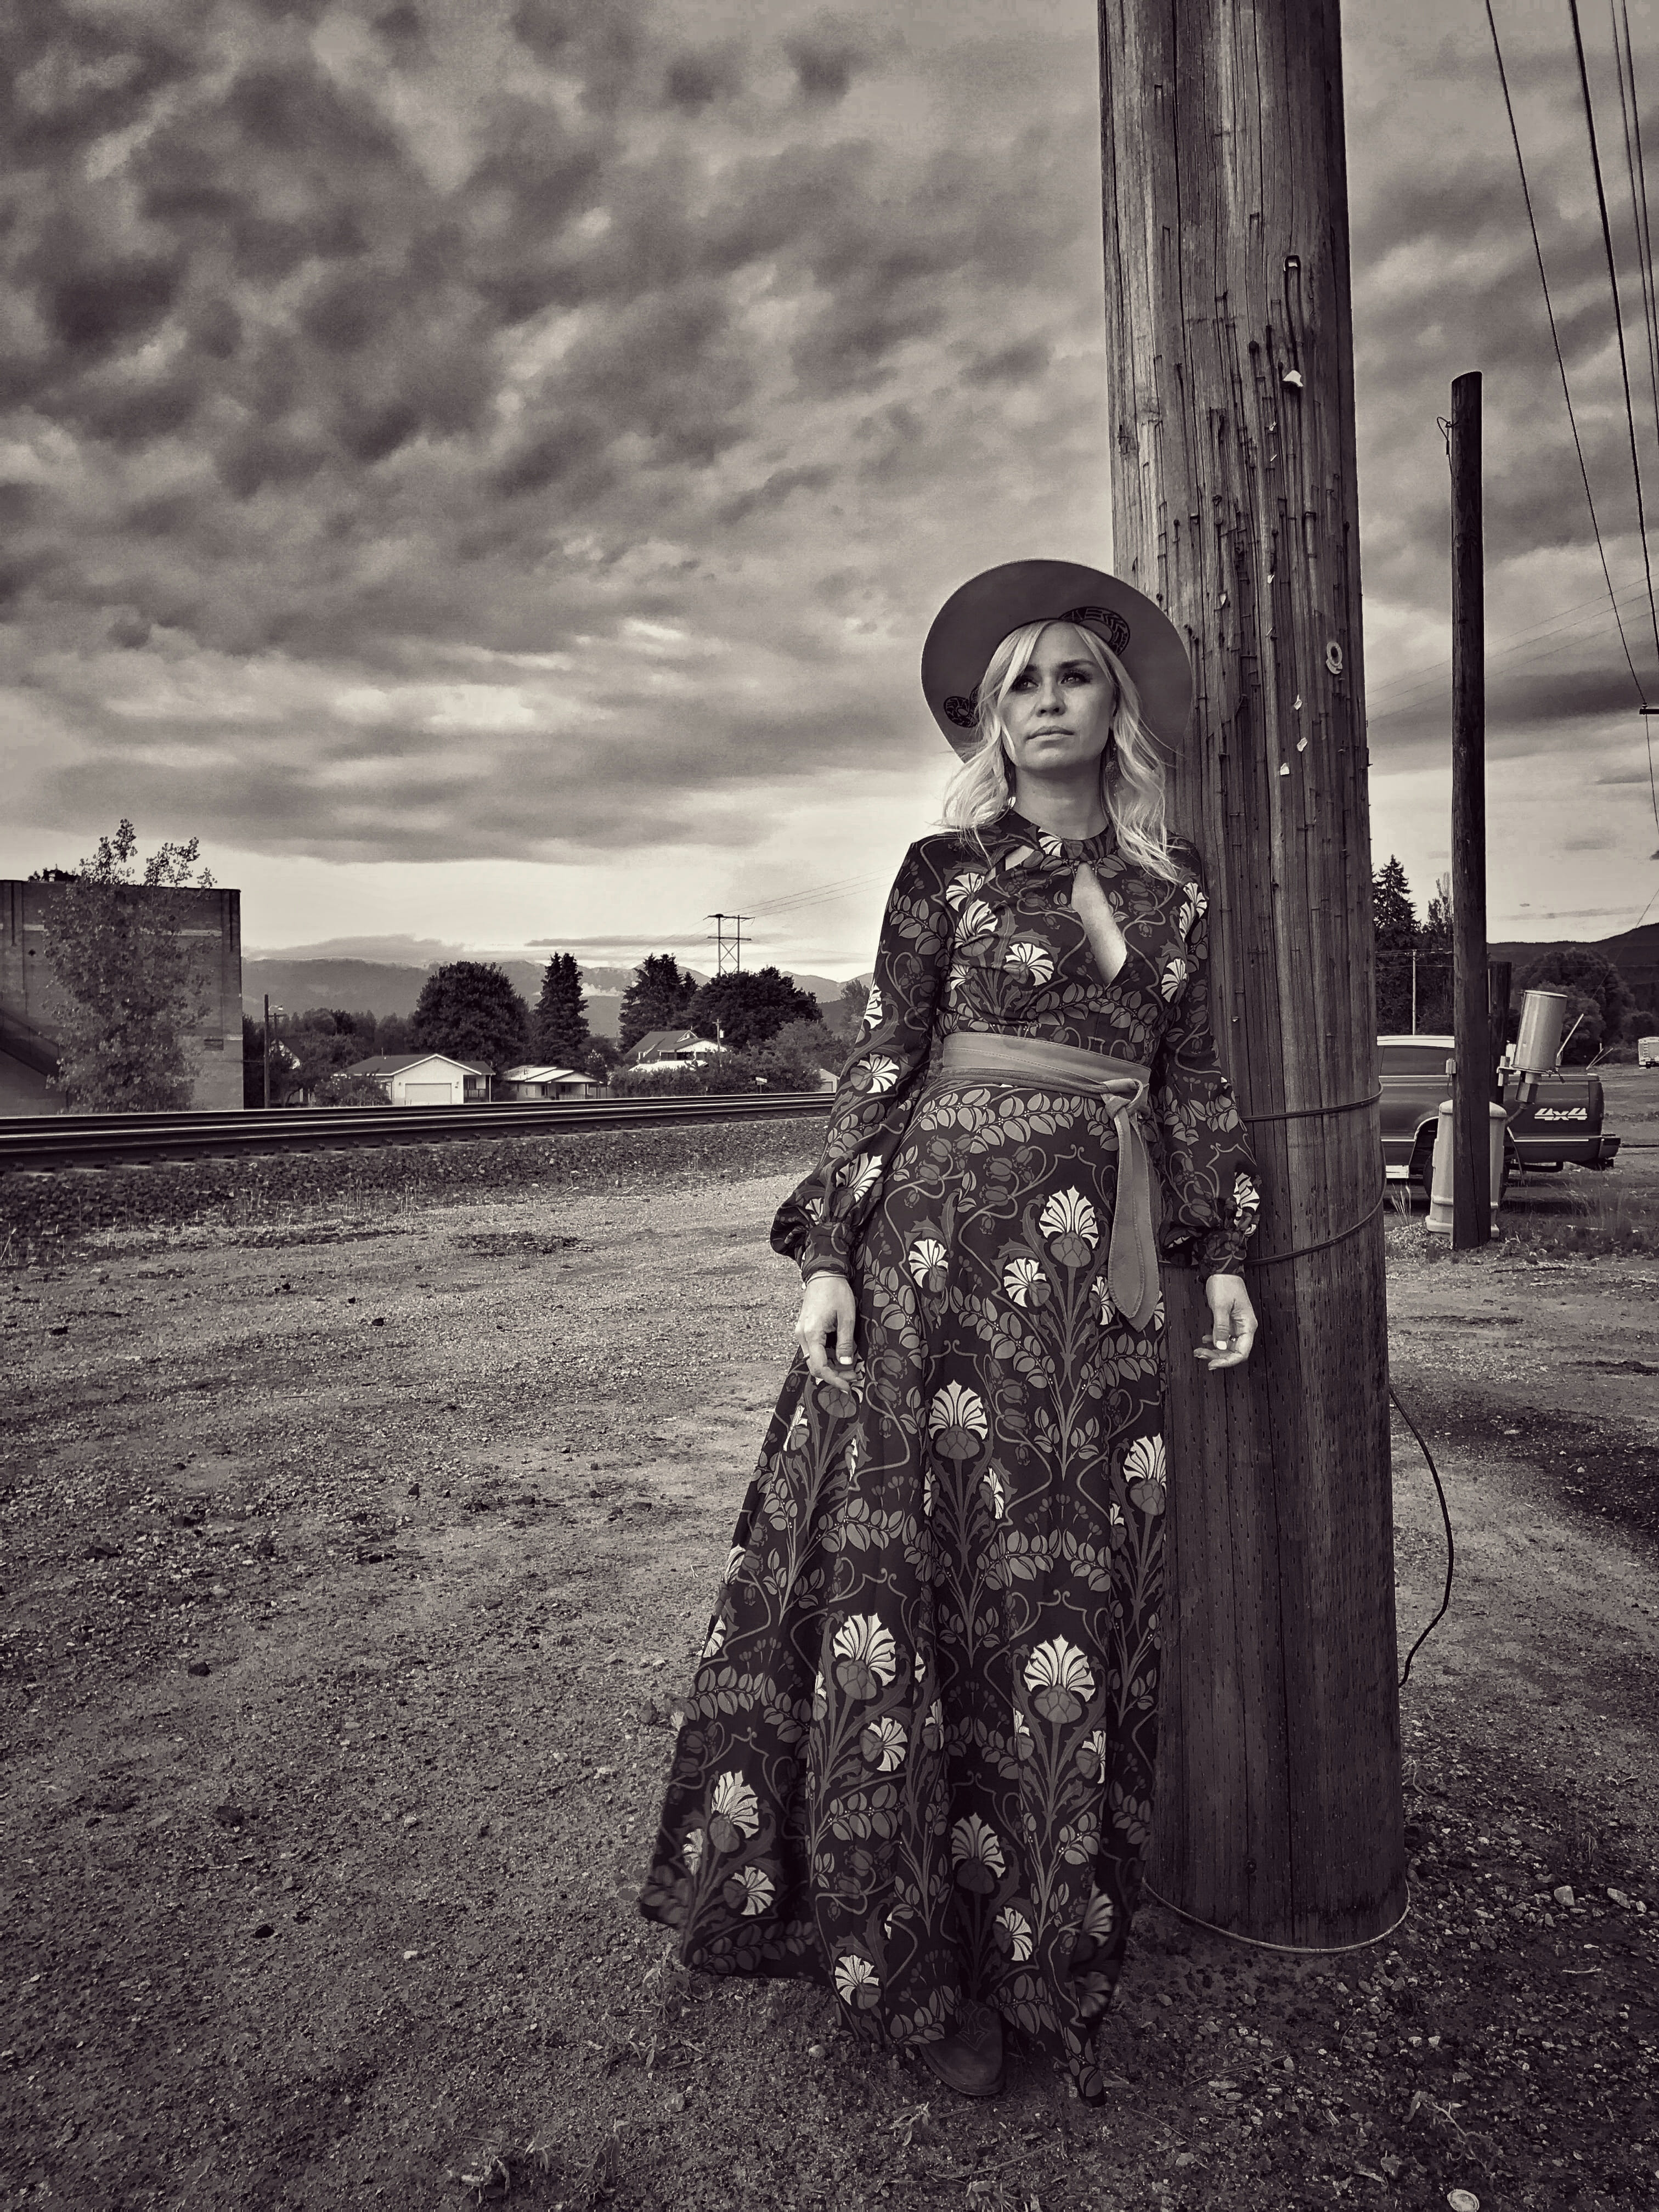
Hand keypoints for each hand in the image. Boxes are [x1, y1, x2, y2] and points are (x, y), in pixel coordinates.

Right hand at [796, 1271, 857, 1391]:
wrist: (823, 1273)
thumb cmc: (836, 1292)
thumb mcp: (846, 1318)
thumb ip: (845, 1343)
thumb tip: (847, 1363)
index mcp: (812, 1333)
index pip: (820, 1366)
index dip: (834, 1379)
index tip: (848, 1385)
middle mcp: (802, 1335)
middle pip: (815, 1366)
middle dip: (834, 1374)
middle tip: (853, 1376)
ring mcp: (802, 1332)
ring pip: (814, 1359)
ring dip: (831, 1366)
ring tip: (850, 1366)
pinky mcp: (805, 1330)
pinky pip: (814, 1350)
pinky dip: (827, 1356)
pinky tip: (841, 1355)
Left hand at [1194, 1272, 1256, 1371]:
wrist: (1222, 1271)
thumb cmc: (1225, 1284)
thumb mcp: (1220, 1306)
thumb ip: (1220, 1328)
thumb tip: (1219, 1346)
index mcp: (1247, 1325)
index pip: (1242, 1352)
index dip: (1228, 1361)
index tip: (1214, 1363)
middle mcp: (1244, 1327)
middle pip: (1233, 1351)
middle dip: (1217, 1356)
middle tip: (1202, 1355)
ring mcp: (1237, 1325)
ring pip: (1227, 1346)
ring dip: (1214, 1350)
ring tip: (1200, 1350)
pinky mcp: (1230, 1322)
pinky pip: (1224, 1337)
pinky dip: (1214, 1341)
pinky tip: (1205, 1340)